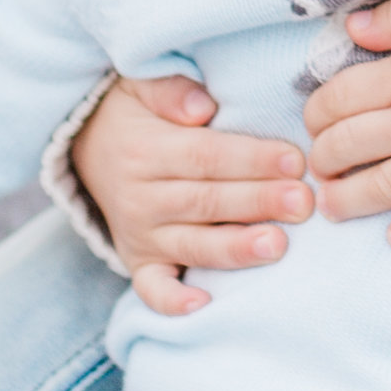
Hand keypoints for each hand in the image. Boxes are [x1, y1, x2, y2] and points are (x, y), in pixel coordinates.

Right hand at [72, 71, 312, 319]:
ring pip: (193, 245)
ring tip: (277, 246)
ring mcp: (139, 235)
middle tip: (303, 202)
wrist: (87, 150)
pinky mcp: (139, 262)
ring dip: (236, 248)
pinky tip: (204, 304)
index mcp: (146, 151)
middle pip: (207, 202)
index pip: (206, 157)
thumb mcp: (141, 86)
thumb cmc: (134, 114)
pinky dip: (173, 301)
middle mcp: (141, 198)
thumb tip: (202, 108)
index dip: (251, 160)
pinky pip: (153, 288)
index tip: (294, 161)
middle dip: (258, 202)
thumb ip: (170, 90)